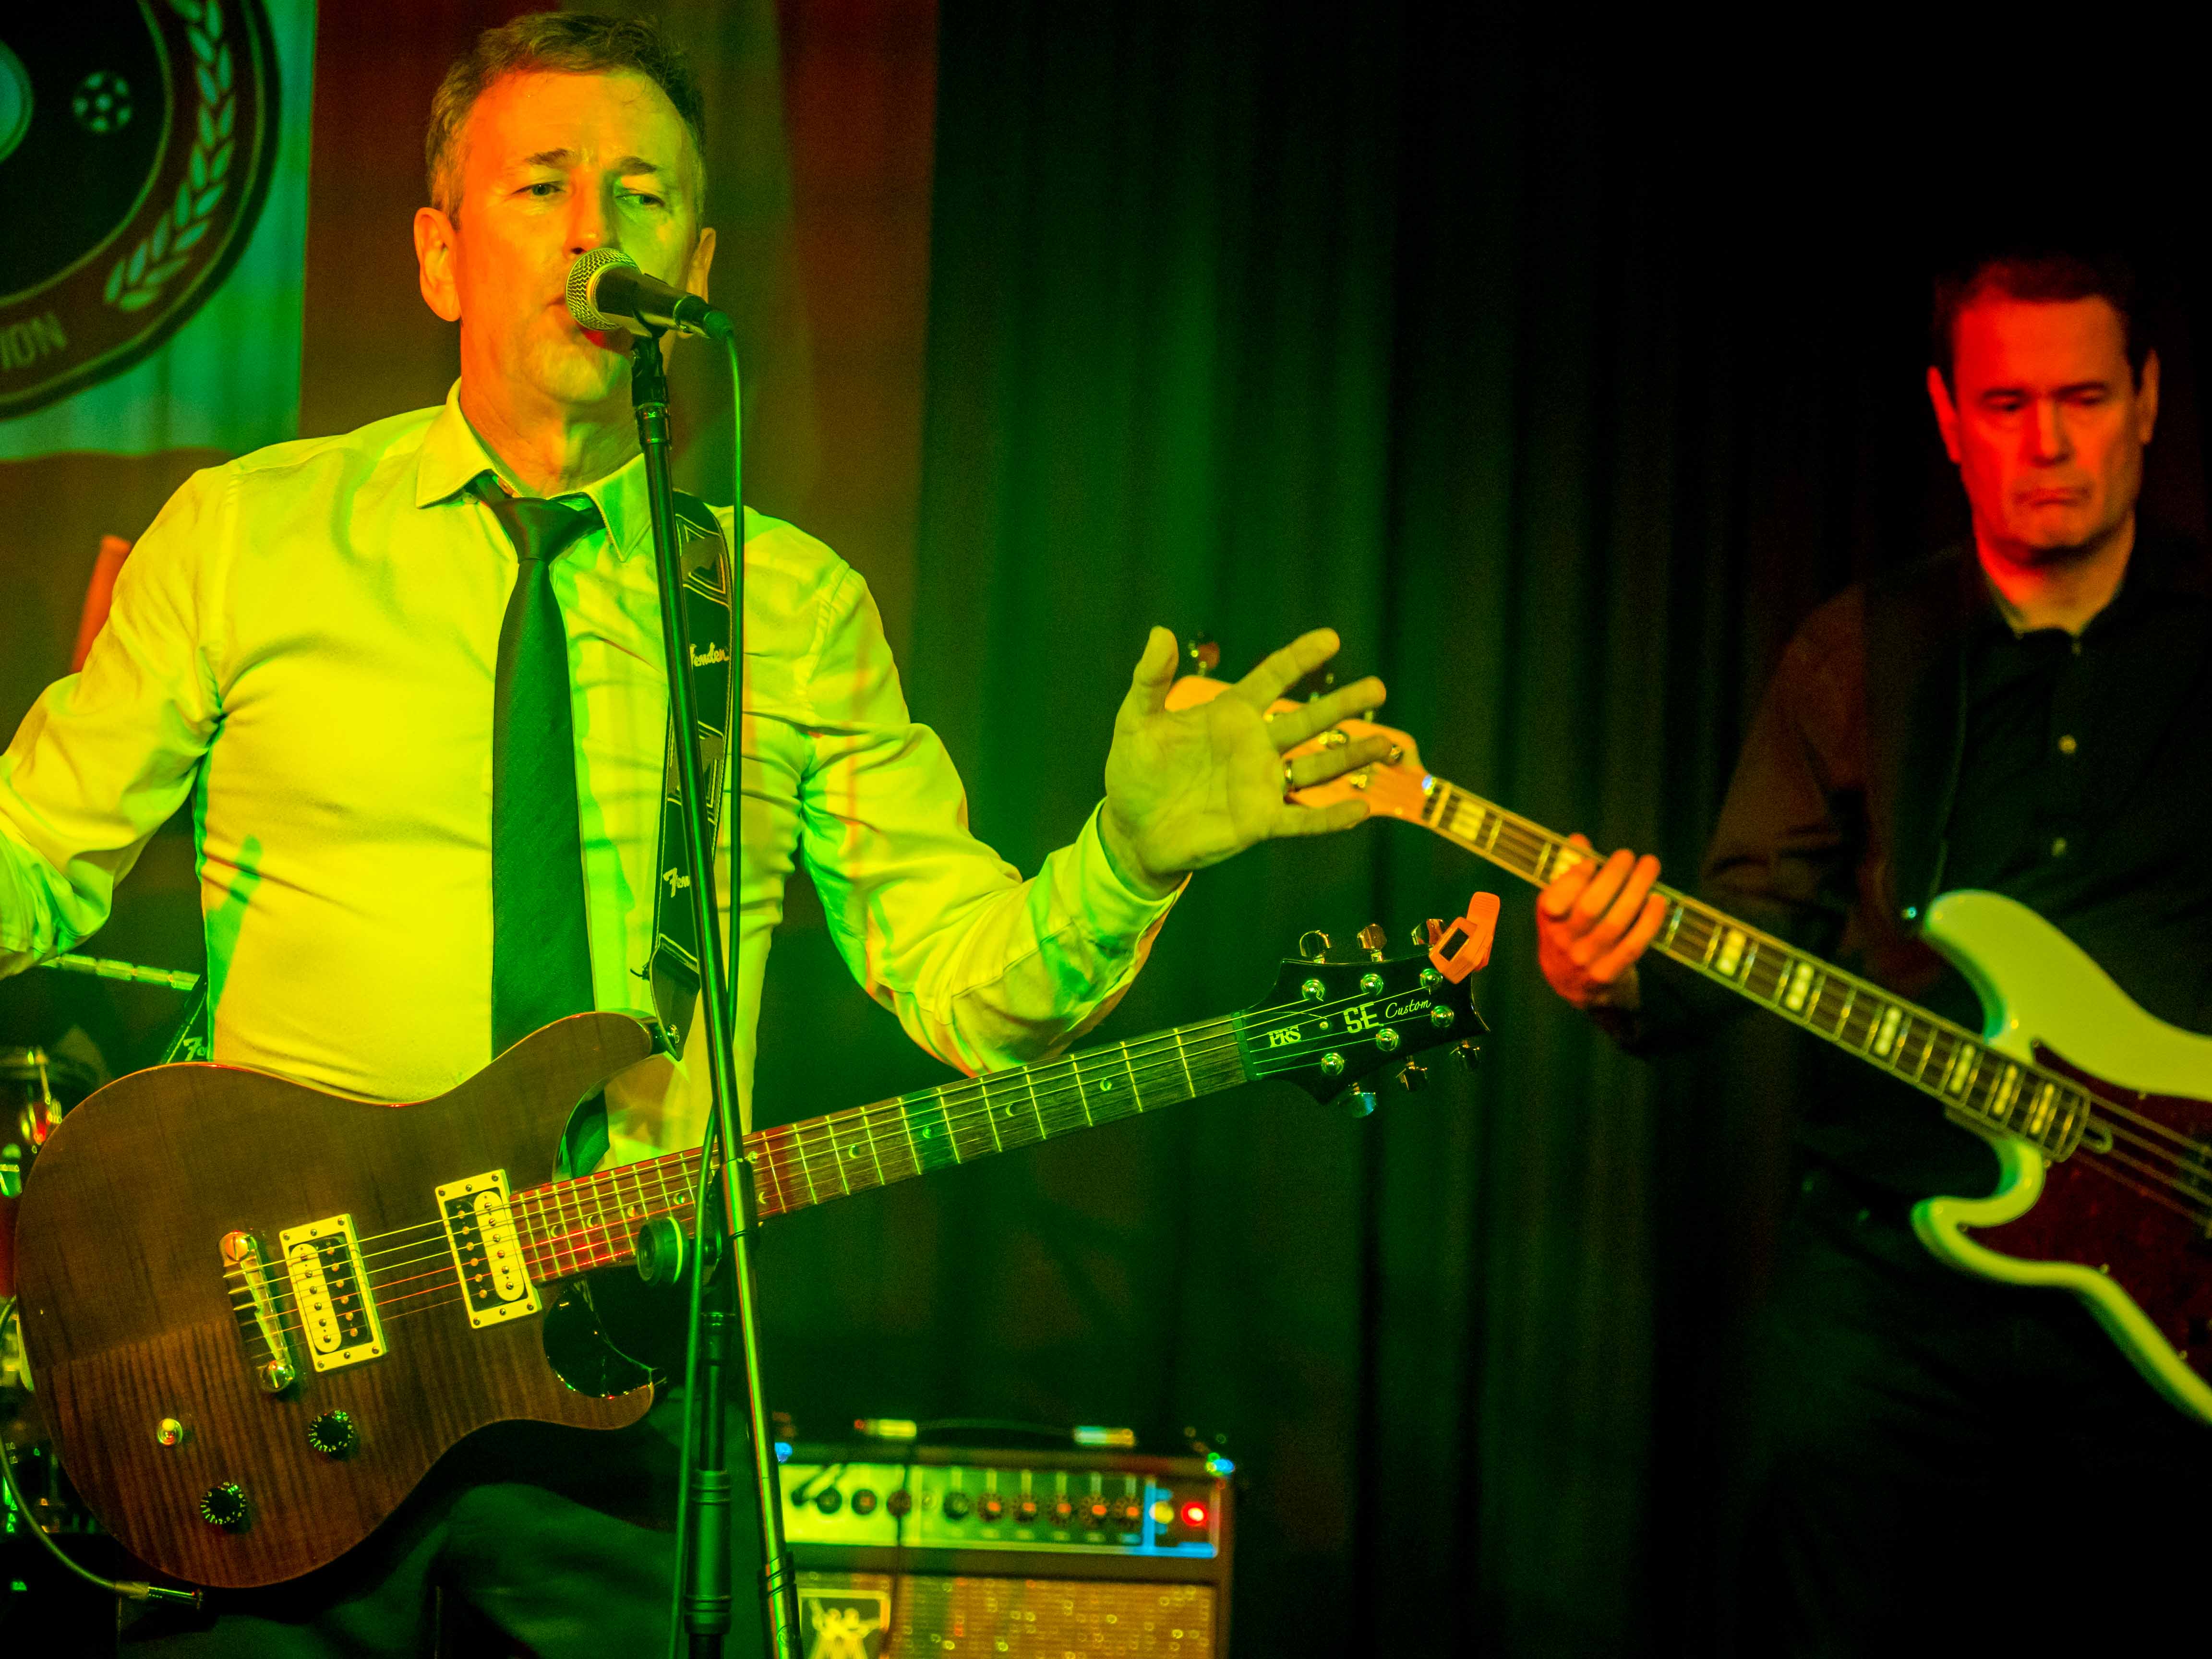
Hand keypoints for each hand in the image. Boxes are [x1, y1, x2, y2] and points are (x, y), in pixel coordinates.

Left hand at [1099, 626, 1392, 893]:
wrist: (1130, 830)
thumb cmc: (1134, 773)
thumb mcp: (1136, 722)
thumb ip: (1151, 679)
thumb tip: (1161, 631)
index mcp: (1229, 715)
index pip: (1271, 679)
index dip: (1299, 659)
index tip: (1331, 638)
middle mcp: (1254, 747)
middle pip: (1307, 721)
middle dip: (1343, 705)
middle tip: (1379, 688)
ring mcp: (1260, 785)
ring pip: (1316, 767)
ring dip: (1351, 757)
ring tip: (1385, 745)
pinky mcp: (1259, 822)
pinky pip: (1303, 819)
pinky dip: (1330, 817)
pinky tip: (1362, 810)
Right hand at [1535, 833, 1666, 1010]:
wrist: (1574, 988)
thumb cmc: (1569, 934)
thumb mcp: (1558, 908)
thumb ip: (1567, 874)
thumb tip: (1578, 840)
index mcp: (1547, 922)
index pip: (1554, 899)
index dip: (1574, 878)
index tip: (1592, 860)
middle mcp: (1563, 943)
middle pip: (1590, 907)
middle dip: (1613, 876)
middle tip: (1628, 855)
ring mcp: (1587, 961)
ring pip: (1615, 923)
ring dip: (1636, 890)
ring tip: (1650, 866)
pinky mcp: (1610, 974)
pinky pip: (1633, 945)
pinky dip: (1648, 921)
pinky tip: (1658, 900)